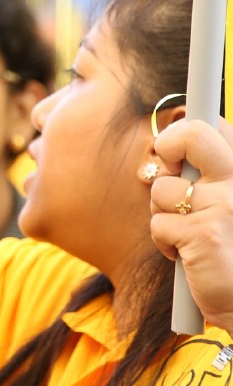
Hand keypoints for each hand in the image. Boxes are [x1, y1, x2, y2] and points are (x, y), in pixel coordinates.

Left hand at [150, 117, 232, 332]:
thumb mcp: (229, 209)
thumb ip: (211, 179)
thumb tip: (170, 156)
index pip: (212, 128)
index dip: (184, 132)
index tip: (174, 148)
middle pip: (192, 134)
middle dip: (168, 146)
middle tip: (169, 170)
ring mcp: (222, 206)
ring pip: (162, 189)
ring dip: (163, 212)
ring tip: (187, 234)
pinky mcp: (203, 234)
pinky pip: (159, 224)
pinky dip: (165, 243)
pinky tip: (189, 257)